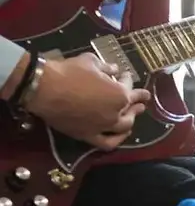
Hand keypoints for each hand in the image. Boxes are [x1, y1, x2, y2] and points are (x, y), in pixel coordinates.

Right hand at [27, 53, 149, 149]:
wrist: (45, 89)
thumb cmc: (70, 72)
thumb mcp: (91, 62)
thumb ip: (106, 67)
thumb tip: (114, 69)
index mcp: (120, 94)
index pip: (130, 89)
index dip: (129, 81)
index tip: (126, 76)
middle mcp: (115, 113)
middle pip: (130, 109)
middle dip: (135, 103)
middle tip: (139, 100)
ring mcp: (102, 127)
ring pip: (123, 127)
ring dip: (130, 120)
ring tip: (132, 116)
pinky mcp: (88, 136)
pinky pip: (107, 143)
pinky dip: (116, 140)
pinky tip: (119, 135)